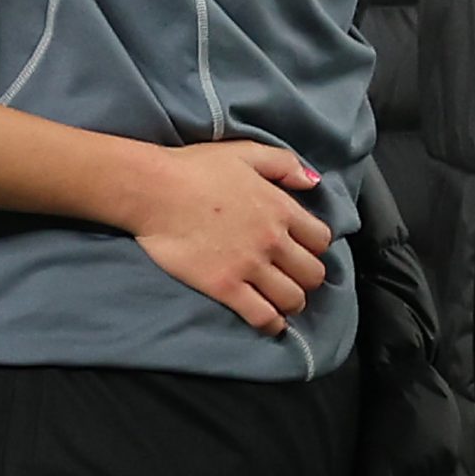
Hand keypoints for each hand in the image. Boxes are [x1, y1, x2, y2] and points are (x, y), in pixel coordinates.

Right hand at [124, 141, 332, 336]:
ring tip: (279, 299)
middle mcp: (272, 240)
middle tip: (291, 276)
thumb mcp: (244, 152)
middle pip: (313, 274)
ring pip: (293, 299)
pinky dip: (271, 323)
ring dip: (291, 302)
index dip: (314, 247)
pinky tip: (268, 319)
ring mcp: (250, 266)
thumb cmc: (195, 168)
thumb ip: (283, 164)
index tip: (301, 249)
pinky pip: (263, 317)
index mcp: (280, 208)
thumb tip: (313, 182)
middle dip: (307, 278)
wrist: (153, 190)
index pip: (321, 240)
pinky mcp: (225, 287)